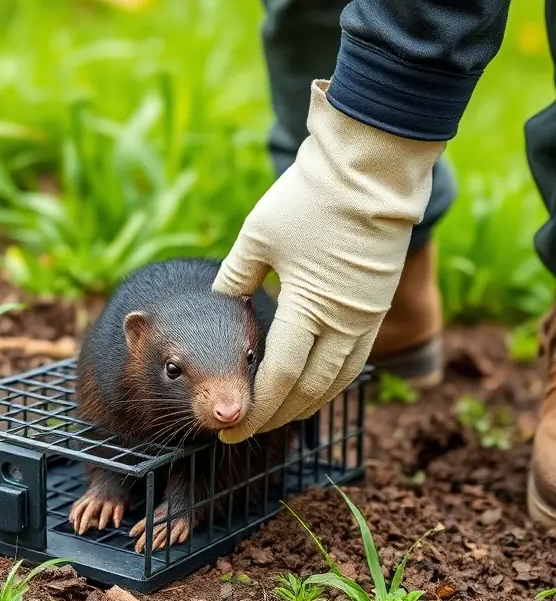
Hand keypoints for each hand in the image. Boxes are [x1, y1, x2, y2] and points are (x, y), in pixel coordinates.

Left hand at [213, 80, 444, 442]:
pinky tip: (313, 384)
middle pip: (311, 391)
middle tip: (246, 429)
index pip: (281, 379)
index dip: (255, 409)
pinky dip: (331, 381)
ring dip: (307, 404)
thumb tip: (220, 306)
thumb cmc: (311, 199)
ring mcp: (368, 316)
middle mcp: (345, 322)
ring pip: (338, 380)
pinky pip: (355, 360)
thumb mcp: (259, 236)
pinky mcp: (379, 305)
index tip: (229, 427)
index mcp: (310, 307)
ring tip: (278, 415)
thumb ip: (236, 277)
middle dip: (276, 416)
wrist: (374, 171)